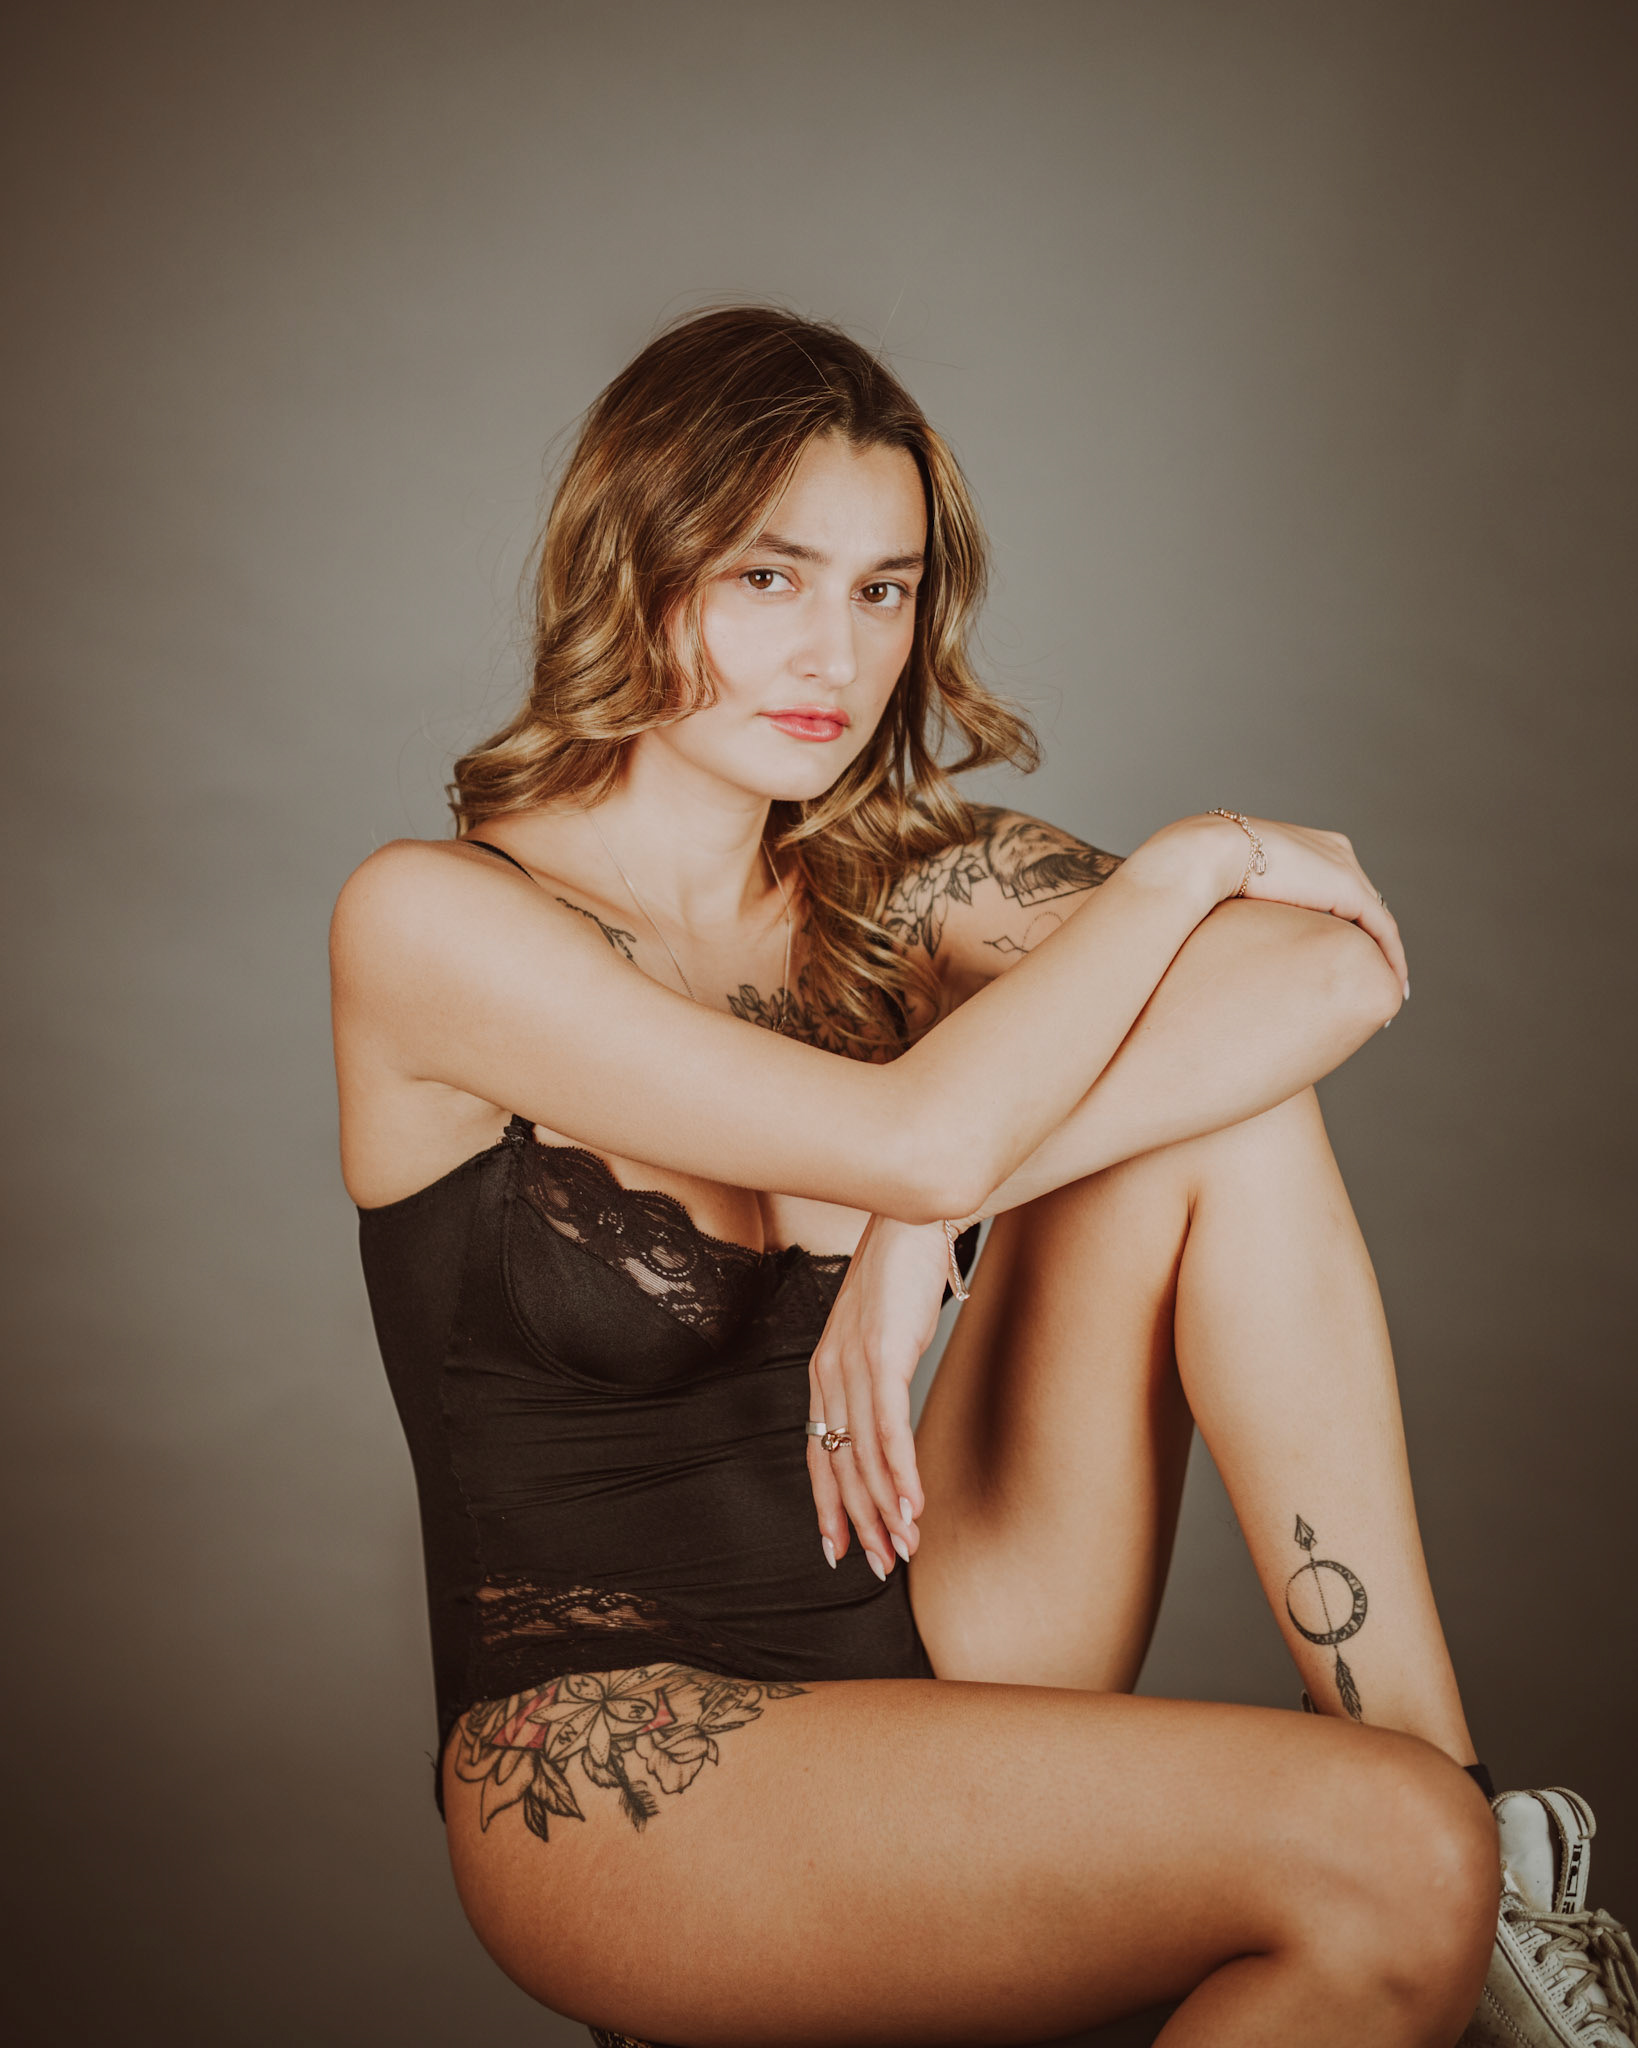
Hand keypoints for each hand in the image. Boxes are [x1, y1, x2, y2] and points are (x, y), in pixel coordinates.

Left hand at [806, 1213, 951, 1578]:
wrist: (911, 1221)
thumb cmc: (899, 1277)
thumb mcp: (879, 1336)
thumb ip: (876, 1379)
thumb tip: (888, 1424)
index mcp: (823, 1373)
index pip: (819, 1453)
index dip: (828, 1506)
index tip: (840, 1551)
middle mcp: (829, 1373)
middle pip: (840, 1464)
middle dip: (861, 1521)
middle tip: (883, 1565)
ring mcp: (852, 1364)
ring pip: (864, 1454)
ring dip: (887, 1508)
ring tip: (904, 1548)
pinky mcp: (883, 1353)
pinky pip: (888, 1427)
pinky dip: (901, 1472)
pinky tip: (913, 1504)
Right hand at [1140, 813, 1409, 996]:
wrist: (1204, 853)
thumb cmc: (1197, 873)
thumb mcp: (1223, 888)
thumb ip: (1239, 906)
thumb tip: (1222, 935)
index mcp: (1303, 844)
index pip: (1334, 887)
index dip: (1343, 924)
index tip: (1340, 956)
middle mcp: (1333, 849)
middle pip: (1362, 903)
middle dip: (1371, 941)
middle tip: (1373, 978)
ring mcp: (1344, 867)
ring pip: (1378, 918)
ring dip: (1386, 955)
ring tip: (1389, 990)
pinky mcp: (1350, 890)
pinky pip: (1383, 930)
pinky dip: (1392, 959)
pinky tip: (1393, 986)